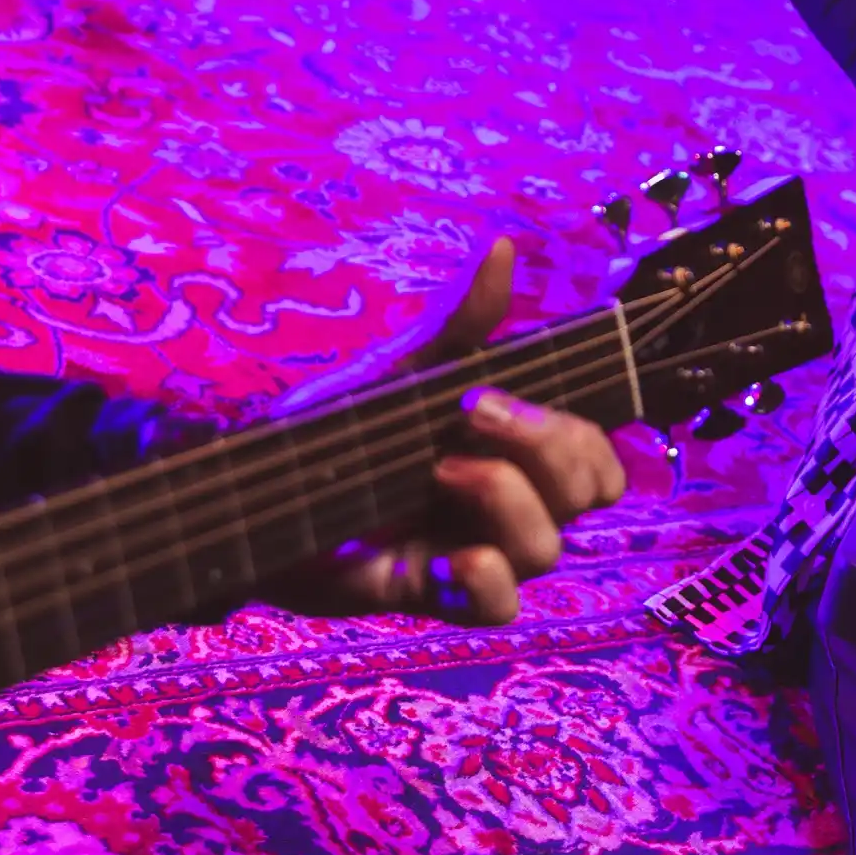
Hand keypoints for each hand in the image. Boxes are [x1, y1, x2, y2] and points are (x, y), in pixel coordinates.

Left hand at [280, 240, 626, 624]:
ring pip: (547, 547)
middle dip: (544, 447)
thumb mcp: (405, 368)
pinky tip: (449, 558)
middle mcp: (509, 506)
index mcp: (516, 456)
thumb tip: (504, 247)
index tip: (491, 396)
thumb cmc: (337, 425)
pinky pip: (499, 607)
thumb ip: (463, 321)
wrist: (257, 479)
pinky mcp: (436, 593)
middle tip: (469, 416)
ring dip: (505, 498)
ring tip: (439, 470)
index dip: (575, 432)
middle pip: (589, 494)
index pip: (597, 458)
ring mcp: (476, 551)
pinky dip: (485, 581)